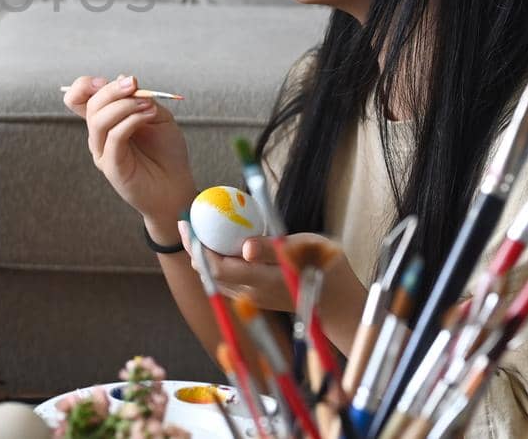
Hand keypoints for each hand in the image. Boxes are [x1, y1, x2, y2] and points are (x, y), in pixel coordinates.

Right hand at [64, 74, 195, 227]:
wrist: (176, 187)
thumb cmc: (167, 152)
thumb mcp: (157, 115)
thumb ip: (139, 98)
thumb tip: (121, 79)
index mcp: (105, 121)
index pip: (79, 98)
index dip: (87, 84)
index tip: (117, 81)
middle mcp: (99, 136)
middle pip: (89, 105)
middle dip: (112, 90)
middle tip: (134, 84)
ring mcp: (102, 152)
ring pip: (98, 120)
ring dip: (124, 105)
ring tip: (147, 104)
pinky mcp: (111, 166)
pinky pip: (113, 137)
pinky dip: (130, 121)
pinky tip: (148, 114)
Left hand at [194, 234, 363, 336]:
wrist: (341, 303)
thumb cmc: (328, 268)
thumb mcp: (307, 251)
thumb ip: (274, 250)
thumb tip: (244, 248)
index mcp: (261, 281)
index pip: (217, 267)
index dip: (197, 246)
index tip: (187, 223)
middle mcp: (251, 294)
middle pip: (210, 274)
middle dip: (194, 248)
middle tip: (187, 222)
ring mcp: (253, 300)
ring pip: (216, 278)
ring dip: (203, 256)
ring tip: (196, 230)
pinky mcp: (256, 298)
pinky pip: (227, 280)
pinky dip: (217, 262)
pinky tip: (217, 244)